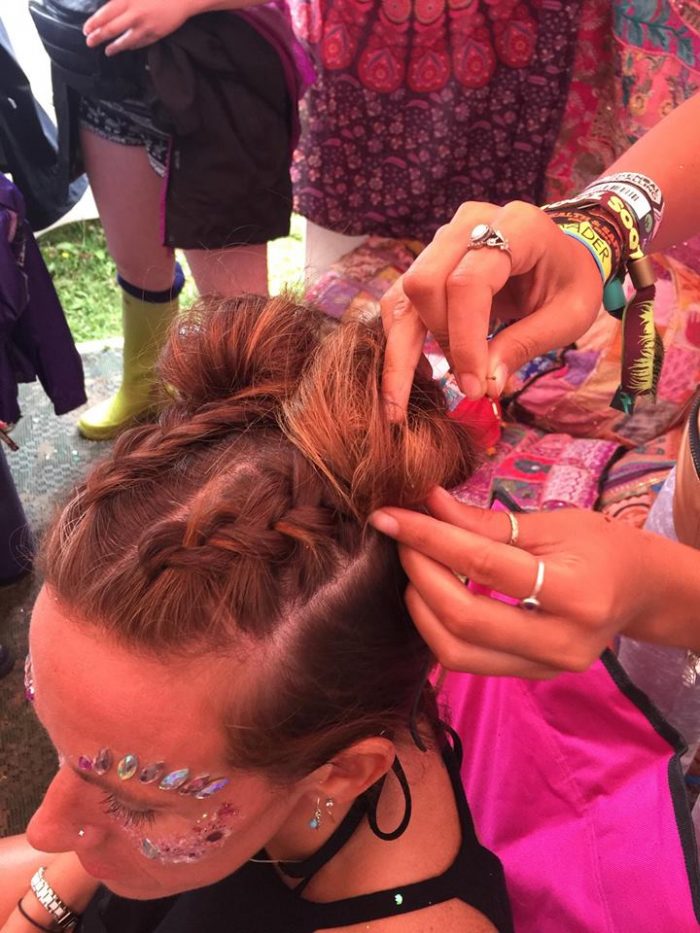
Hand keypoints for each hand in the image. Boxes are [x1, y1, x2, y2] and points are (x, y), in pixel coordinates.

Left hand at [84, 0, 194, 54]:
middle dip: (98, 38)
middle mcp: (134, 15)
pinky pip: (140, 43)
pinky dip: (132, 46)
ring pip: (125, 41)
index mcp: (127, 0)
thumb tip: (107, 4)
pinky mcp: (156, 34)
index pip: (104, 15)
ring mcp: (145, 27)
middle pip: (111, 30)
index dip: (94, 24)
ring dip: (114, 47)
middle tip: (90, 43)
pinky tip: (126, 48)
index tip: (86, 30)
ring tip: (107, 51)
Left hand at [369, 488, 667, 677]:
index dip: (428, 539)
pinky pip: (468, 661)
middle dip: (419, 575)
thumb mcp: (550, 524)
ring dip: (421, 607)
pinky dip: (438, 626)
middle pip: (464, 619)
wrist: (639, 591)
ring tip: (416, 567)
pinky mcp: (531, 678)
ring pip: (456, 652)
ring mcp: (546, 668)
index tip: (389, 518)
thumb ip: (485, 522)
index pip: (484, 565)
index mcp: (575, 592)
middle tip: (402, 540)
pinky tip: (433, 594)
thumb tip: (426, 503)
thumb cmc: (599, 546)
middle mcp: (562, 641)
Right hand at [380, 200, 602, 416]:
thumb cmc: (571, 282)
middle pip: (425, 283)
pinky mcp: (427, 262)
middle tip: (466, 384)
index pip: (468, 283)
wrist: (562, 256)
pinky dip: (400, 341)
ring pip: (403, 295)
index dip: (465, 340)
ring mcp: (443, 240)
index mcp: (515, 227)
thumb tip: (484, 385)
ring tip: (406, 398)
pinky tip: (419, 373)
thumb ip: (526, 344)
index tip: (475, 387)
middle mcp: (470, 224)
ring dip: (401, 350)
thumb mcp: (568, 316)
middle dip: (438, 343)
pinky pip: (399, 302)